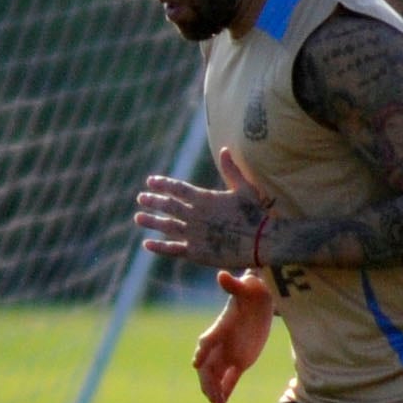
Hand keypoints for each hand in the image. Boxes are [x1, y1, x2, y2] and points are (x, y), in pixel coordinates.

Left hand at [135, 146, 272, 269]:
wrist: (263, 241)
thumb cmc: (256, 214)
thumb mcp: (244, 188)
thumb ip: (231, 170)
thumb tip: (225, 149)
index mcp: (205, 199)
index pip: (177, 189)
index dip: (162, 184)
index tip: (150, 181)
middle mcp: (195, 215)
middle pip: (168, 206)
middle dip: (153, 201)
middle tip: (141, 198)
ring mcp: (194, 234)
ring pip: (166, 226)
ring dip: (151, 222)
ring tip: (138, 218)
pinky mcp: (196, 252)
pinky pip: (172, 249)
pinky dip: (158, 247)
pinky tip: (146, 244)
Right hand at [192, 269, 274, 402]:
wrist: (258, 300)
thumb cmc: (250, 292)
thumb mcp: (245, 288)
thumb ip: (233, 285)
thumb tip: (223, 275)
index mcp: (219, 329)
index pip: (207, 342)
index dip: (202, 352)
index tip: (197, 362)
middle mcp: (219, 346)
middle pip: (208, 367)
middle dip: (208, 381)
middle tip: (212, 395)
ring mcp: (228, 356)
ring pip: (216, 377)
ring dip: (215, 391)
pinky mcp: (239, 363)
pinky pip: (228, 382)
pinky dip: (224, 395)